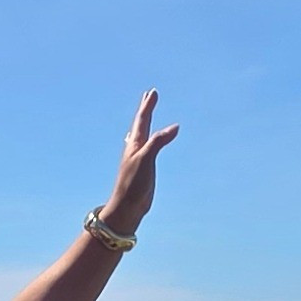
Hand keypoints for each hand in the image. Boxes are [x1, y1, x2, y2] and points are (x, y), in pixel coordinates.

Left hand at [103, 89, 179, 232]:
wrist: (126, 208)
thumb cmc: (133, 185)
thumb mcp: (146, 160)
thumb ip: (158, 142)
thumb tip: (174, 127)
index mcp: (134, 145)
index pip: (142, 120)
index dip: (148, 106)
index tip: (153, 92)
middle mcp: (135, 149)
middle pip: (141, 124)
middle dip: (146, 109)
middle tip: (149, 95)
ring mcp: (138, 159)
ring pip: (142, 135)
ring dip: (145, 123)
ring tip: (146, 115)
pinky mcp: (143, 170)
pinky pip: (147, 149)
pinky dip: (149, 141)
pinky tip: (145, 144)